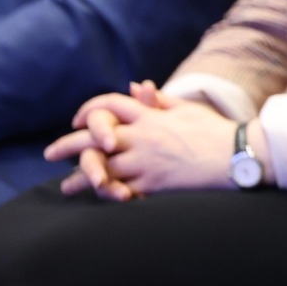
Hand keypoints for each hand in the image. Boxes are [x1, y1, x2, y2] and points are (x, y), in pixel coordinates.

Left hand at [46, 83, 255, 197]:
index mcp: (151, 116)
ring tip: (66, 186)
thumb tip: (136, 86)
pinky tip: (96, 199)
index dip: (89, 110)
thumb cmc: (214, 130)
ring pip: (100, 170)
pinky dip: (106, 195)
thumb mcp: (186, 109)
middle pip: (93, 139)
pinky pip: (120, 190)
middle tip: (50, 154)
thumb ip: (158, 100)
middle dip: (67, 146)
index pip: (110, 106)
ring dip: (79, 178)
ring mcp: (145, 162)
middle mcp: (143, 137)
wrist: (236, 155)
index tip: (77, 120)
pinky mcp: (152, 185)